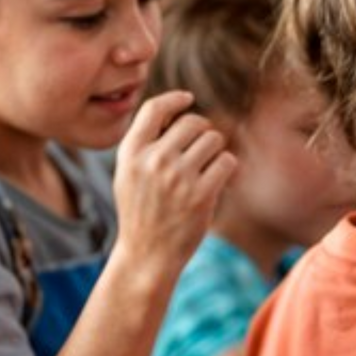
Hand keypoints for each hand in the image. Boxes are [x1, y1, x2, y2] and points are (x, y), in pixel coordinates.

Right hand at [113, 91, 236, 278]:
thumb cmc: (140, 211)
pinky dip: (226, 168)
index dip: (174, 99)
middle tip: (201, 150)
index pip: (154, 108)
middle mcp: (153, 160)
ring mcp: (177, 177)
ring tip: (206, 169)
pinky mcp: (201, 194)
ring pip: (214, 139)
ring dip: (216, 151)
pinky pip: (227, 161)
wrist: (146, 255)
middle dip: (202, 132)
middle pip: (193, 122)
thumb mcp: (128, 174)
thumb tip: (177, 109)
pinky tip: (216, 181)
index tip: (187, 99)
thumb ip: (145, 143)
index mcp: (131, 153)